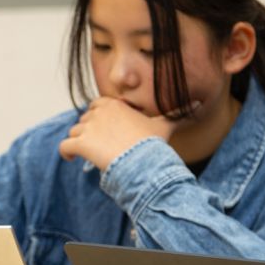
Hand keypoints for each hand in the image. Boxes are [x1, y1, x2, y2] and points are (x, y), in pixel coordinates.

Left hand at [57, 97, 189, 170]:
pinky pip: (65, 146)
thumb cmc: (153, 144)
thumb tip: (199, 102)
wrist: (144, 162)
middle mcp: (99, 112)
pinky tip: (71, 159)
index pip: (98, 106)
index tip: (106, 131)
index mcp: (114, 104)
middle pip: (85, 120)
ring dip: (78, 143)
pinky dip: (66, 153)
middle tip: (98, 145)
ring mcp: (88, 128)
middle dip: (88, 131)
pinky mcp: (80, 144)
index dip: (99, 118)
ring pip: (75, 132)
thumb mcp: (165, 125)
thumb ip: (176, 113)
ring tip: (88, 155)